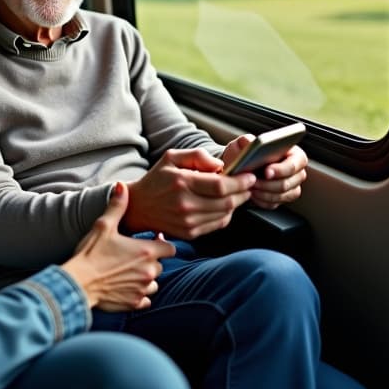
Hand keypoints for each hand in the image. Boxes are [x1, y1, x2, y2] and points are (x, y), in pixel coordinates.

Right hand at [62, 183, 175, 311]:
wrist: (78, 282)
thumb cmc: (90, 253)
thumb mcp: (103, 226)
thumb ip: (117, 206)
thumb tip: (122, 186)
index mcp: (146, 251)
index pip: (170, 248)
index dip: (162, 244)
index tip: (151, 242)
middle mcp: (149, 271)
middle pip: (161, 265)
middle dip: (150, 261)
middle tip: (131, 257)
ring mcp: (143, 288)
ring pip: (154, 283)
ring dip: (145, 278)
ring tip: (128, 272)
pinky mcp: (134, 303)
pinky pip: (146, 300)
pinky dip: (139, 295)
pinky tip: (126, 288)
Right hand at [122, 147, 254, 238]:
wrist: (138, 206)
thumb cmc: (157, 179)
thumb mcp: (171, 157)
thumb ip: (197, 155)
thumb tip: (220, 166)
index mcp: (182, 182)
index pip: (221, 185)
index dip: (240, 182)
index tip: (249, 176)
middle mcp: (185, 204)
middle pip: (227, 202)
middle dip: (243, 192)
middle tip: (248, 185)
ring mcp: (188, 221)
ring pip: (225, 214)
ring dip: (236, 203)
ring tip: (235, 194)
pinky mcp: (189, 233)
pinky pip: (217, 224)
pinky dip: (225, 214)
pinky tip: (222, 205)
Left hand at [248, 143, 306, 208]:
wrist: (238, 167)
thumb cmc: (245, 153)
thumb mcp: (242, 143)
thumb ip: (246, 141)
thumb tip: (249, 142)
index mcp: (293, 154)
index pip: (295, 163)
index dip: (281, 169)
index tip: (266, 172)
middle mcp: (296, 172)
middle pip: (289, 182)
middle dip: (269, 184)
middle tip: (253, 182)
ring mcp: (291, 186)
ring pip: (283, 195)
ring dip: (264, 193)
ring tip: (251, 188)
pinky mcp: (282, 198)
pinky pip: (275, 203)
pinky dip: (262, 200)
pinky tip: (252, 195)